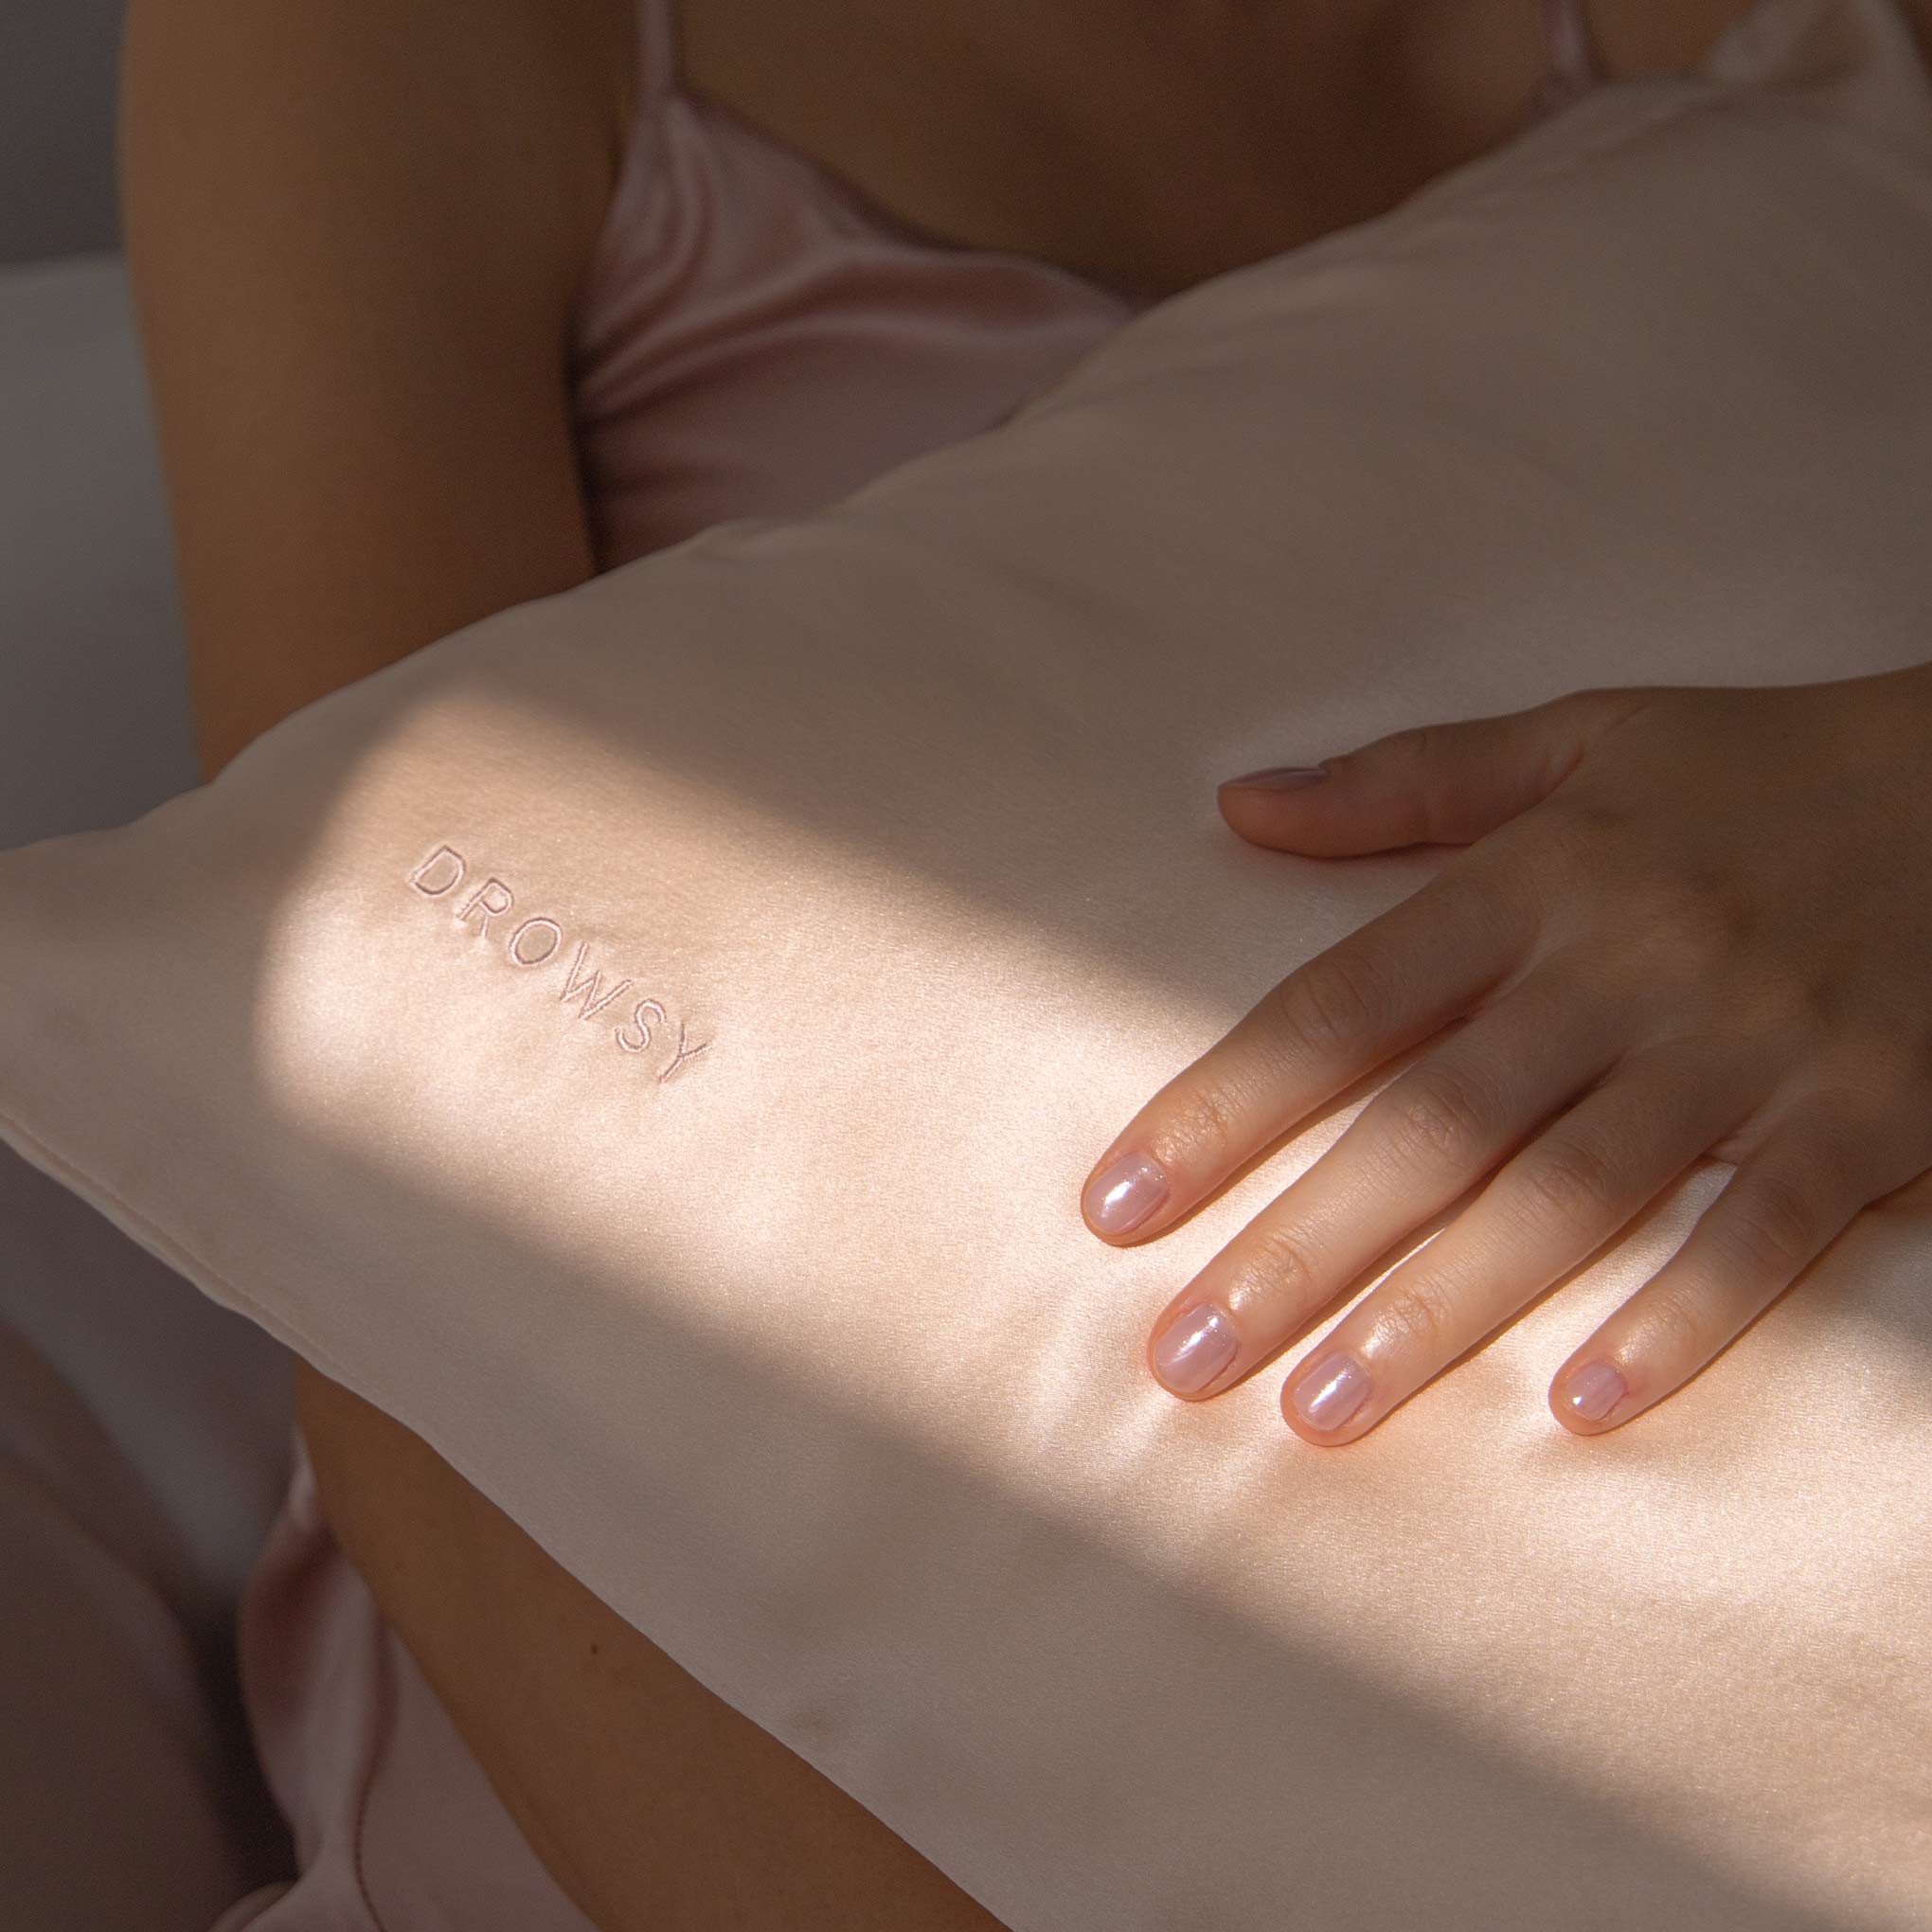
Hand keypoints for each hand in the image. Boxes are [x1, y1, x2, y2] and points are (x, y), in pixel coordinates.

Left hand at [1080, 666, 1931, 1442]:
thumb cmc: (1756, 772)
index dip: (1221, 1109)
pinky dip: (1682, 1318)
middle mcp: (1618, 968)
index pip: (1339, 1007)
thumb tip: (1237, 804)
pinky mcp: (1867, 1112)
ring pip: (1568, 1195)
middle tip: (1182, 1360)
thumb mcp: (1579, 738)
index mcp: (1533, 879)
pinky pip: (1767, 1231)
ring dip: (1440, 1311)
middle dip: (1297, 1249)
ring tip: (1321, 1412)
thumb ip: (1404, 782)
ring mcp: (1745, 1046)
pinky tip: (1580, 1404)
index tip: (1118, 1205)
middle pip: (1430, 1125)